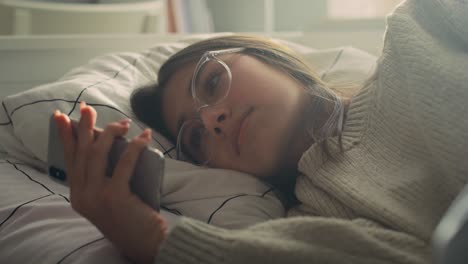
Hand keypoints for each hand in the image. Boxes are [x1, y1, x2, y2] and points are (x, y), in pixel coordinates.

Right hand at [54, 102, 166, 263]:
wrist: (146, 242)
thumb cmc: (132, 217)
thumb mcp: (109, 197)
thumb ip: (102, 178)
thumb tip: (110, 145)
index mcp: (78, 195)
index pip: (69, 159)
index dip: (65, 136)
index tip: (61, 117)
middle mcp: (82, 196)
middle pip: (80, 152)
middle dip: (83, 127)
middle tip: (87, 108)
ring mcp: (96, 196)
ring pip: (97, 154)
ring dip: (110, 133)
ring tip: (123, 123)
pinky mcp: (114, 196)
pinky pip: (124, 163)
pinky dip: (134, 147)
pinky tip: (143, 137)